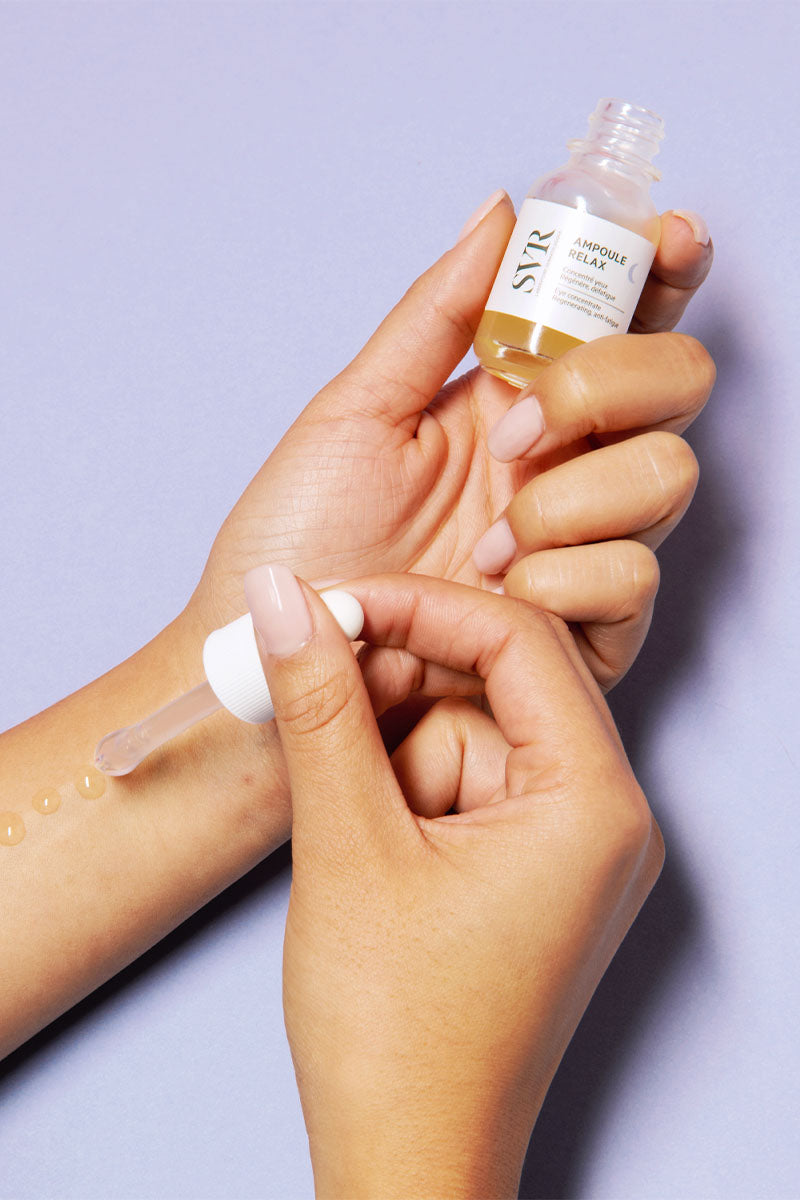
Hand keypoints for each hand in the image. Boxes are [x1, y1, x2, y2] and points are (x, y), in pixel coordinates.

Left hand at [189, 197, 713, 689]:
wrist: (278, 651)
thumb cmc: (299, 536)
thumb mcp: (356, 412)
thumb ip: (438, 314)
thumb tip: (500, 212)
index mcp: (513, 399)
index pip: (617, 318)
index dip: (658, 270)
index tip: (667, 237)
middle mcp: (561, 463)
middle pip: (675, 384)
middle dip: (613, 383)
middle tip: (522, 423)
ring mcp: (579, 544)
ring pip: (668, 474)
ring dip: (575, 495)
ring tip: (489, 538)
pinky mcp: (586, 629)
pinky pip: (634, 579)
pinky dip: (568, 576)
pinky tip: (504, 591)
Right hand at [245, 566, 663, 1197]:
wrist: (405, 1160)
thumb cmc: (397, 1035)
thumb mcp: (349, 845)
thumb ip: (320, 706)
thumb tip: (285, 600)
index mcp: (594, 804)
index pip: (519, 642)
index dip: (417, 607)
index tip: (332, 603)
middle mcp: (604, 815)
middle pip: (499, 683)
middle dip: (399, 688)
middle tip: (315, 689)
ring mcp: (569, 844)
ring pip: (471, 731)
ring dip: (394, 752)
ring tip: (351, 827)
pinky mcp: (530, 866)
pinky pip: (467, 780)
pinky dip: (406, 787)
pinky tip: (369, 842)